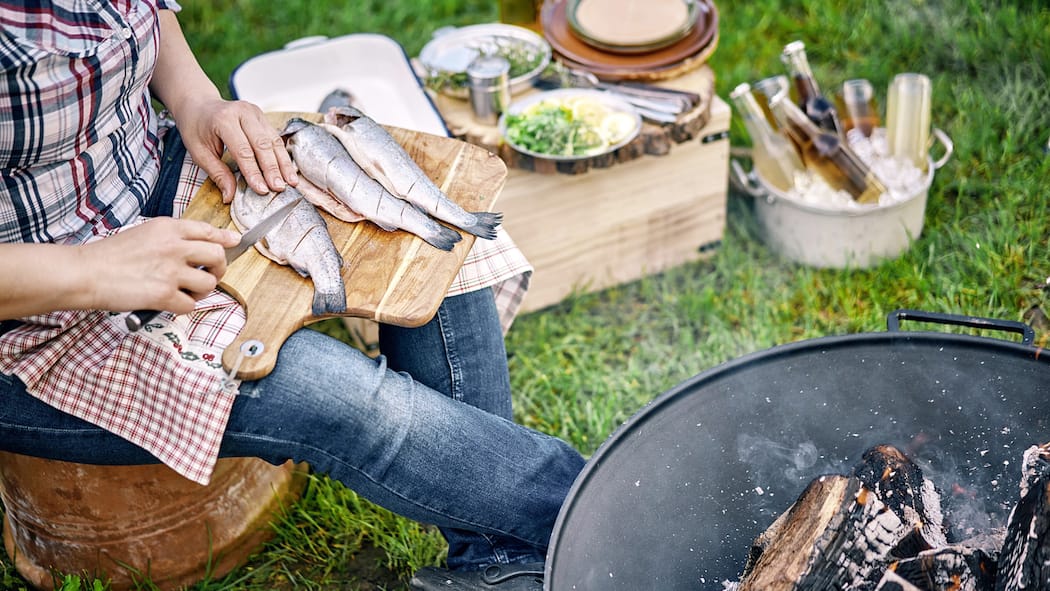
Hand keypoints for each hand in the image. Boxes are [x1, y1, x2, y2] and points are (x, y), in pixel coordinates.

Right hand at [80, 218, 240, 313]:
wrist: (85, 273)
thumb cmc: (110, 256)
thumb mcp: (145, 234)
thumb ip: (175, 237)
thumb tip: (204, 241)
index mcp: (168, 228)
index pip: (208, 230)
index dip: (224, 239)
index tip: (234, 243)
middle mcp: (174, 247)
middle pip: (218, 256)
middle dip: (218, 268)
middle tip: (207, 274)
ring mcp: (170, 271)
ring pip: (209, 283)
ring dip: (200, 291)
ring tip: (183, 291)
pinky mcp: (164, 294)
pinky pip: (190, 305)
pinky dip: (183, 307)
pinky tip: (169, 302)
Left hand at [176, 97, 298, 202]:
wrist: (198, 104)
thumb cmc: (196, 128)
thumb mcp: (199, 152)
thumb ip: (217, 173)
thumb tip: (230, 196)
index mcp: (223, 119)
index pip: (243, 150)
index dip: (254, 172)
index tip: (261, 190)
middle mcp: (242, 112)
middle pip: (262, 144)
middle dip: (272, 169)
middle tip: (279, 188)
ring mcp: (255, 112)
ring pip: (273, 140)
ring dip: (282, 163)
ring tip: (290, 182)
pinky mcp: (262, 117)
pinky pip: (275, 138)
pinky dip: (282, 156)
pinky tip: (287, 171)